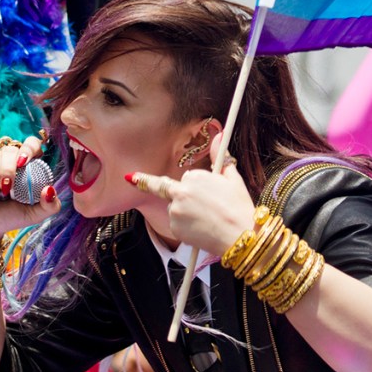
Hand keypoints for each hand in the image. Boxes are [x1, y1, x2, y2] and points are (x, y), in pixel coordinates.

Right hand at [0, 134, 59, 239]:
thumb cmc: (10, 218)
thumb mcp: (33, 215)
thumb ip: (50, 206)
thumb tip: (50, 189)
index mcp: (27, 167)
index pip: (32, 144)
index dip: (29, 148)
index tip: (23, 163)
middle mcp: (9, 160)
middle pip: (11, 149)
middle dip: (8, 169)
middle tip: (6, 189)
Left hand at [127, 132, 254, 254]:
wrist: (241, 236)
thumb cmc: (239, 207)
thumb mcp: (232, 178)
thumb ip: (219, 156)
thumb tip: (218, 135)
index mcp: (193, 177)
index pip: (186, 177)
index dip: (194, 185)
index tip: (131, 177)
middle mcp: (180, 192)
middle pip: (173, 191)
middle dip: (183, 197)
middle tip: (195, 204)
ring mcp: (175, 211)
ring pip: (175, 209)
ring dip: (186, 212)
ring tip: (209, 220)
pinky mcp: (174, 228)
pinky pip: (177, 224)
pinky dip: (186, 227)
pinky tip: (203, 229)